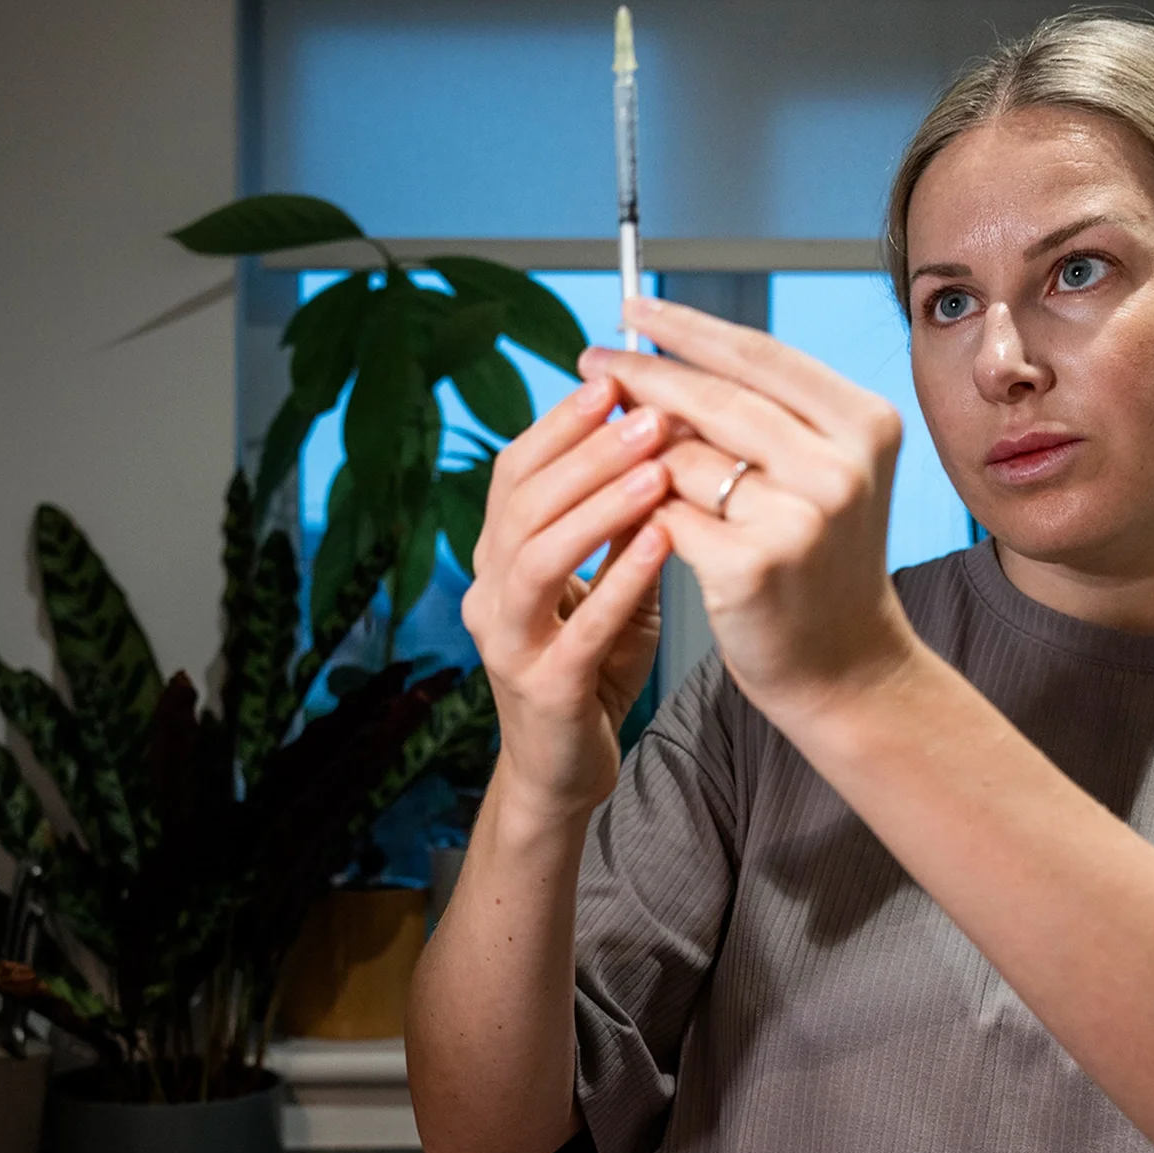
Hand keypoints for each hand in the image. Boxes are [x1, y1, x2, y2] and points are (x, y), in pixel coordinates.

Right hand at [460, 376, 675, 815]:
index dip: (561, 425)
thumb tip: (664, 440)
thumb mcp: (609, 587)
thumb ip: (624, 527)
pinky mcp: (542, 688)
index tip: (616, 381)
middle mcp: (489, 593)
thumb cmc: (592, 668)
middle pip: (523, 503)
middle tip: (650, 413)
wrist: (565, 771)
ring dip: (598, 505)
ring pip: (537, 555)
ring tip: (656, 468)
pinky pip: (579, 626)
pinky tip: (661, 544)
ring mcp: (507, 642)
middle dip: (588, 452)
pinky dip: (618, 580)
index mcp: (497, 559)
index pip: (514, 472)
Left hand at [585, 296, 919, 722]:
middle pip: (714, 397)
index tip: (631, 308)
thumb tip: (657, 355)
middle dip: (642, 375)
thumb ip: (762, 413)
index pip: (758, 354)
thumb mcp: (818, 471)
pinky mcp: (751, 567)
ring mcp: (799, 517)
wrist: (845, 666)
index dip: (687, 328)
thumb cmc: (819, 560)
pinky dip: (643, 513)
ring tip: (616, 456)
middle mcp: (841, 465)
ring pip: (682, 458)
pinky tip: (631, 515)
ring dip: (639, 456)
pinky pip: (667, 515)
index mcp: (865, 422)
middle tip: (590, 361)